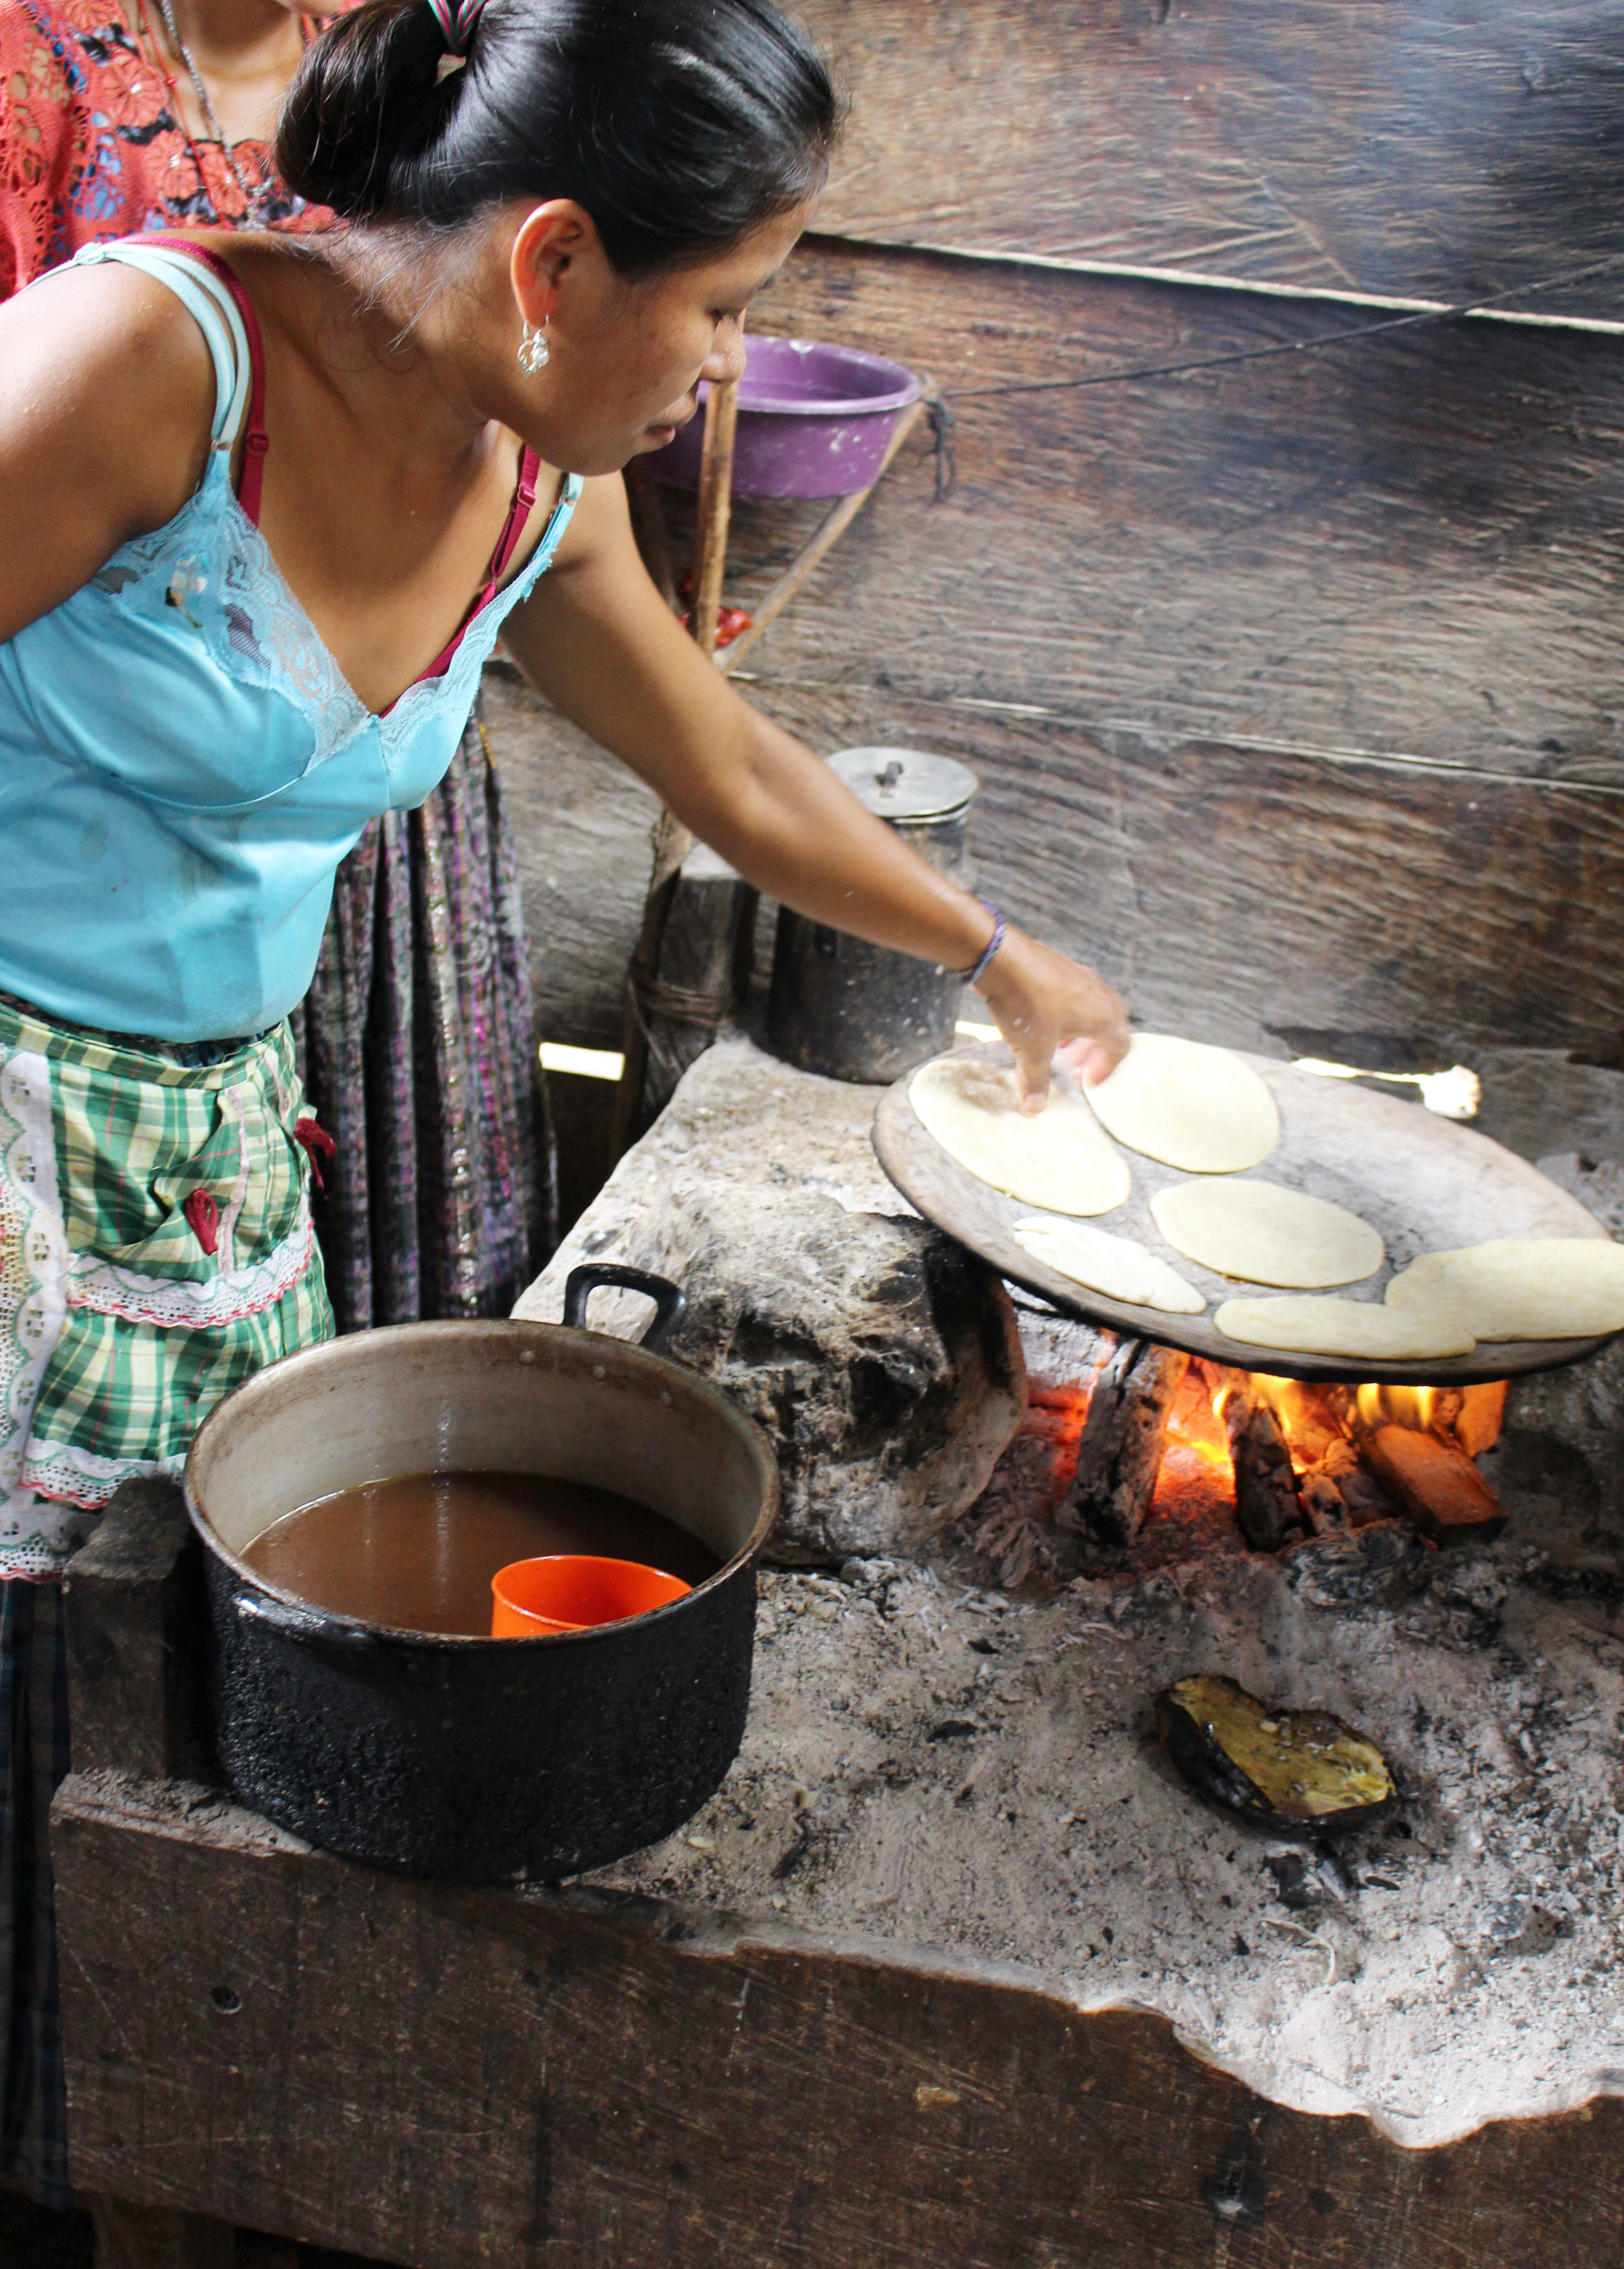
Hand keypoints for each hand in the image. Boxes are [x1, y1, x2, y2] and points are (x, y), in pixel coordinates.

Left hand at [974, 927, 1129, 1112]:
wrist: (1000, 957)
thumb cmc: (1026, 1002)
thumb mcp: (1031, 1050)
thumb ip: (1036, 1080)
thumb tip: (1035, 1107)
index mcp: (1102, 1015)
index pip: (1120, 1045)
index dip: (1107, 1068)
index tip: (1088, 1082)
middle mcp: (1097, 992)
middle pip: (1111, 1024)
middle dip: (1096, 1047)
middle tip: (1075, 1063)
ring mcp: (1079, 975)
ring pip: (1092, 1006)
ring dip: (1081, 1029)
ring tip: (1058, 1043)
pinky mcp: (1060, 965)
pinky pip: (1074, 992)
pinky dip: (1067, 1011)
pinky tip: (1041, 1019)